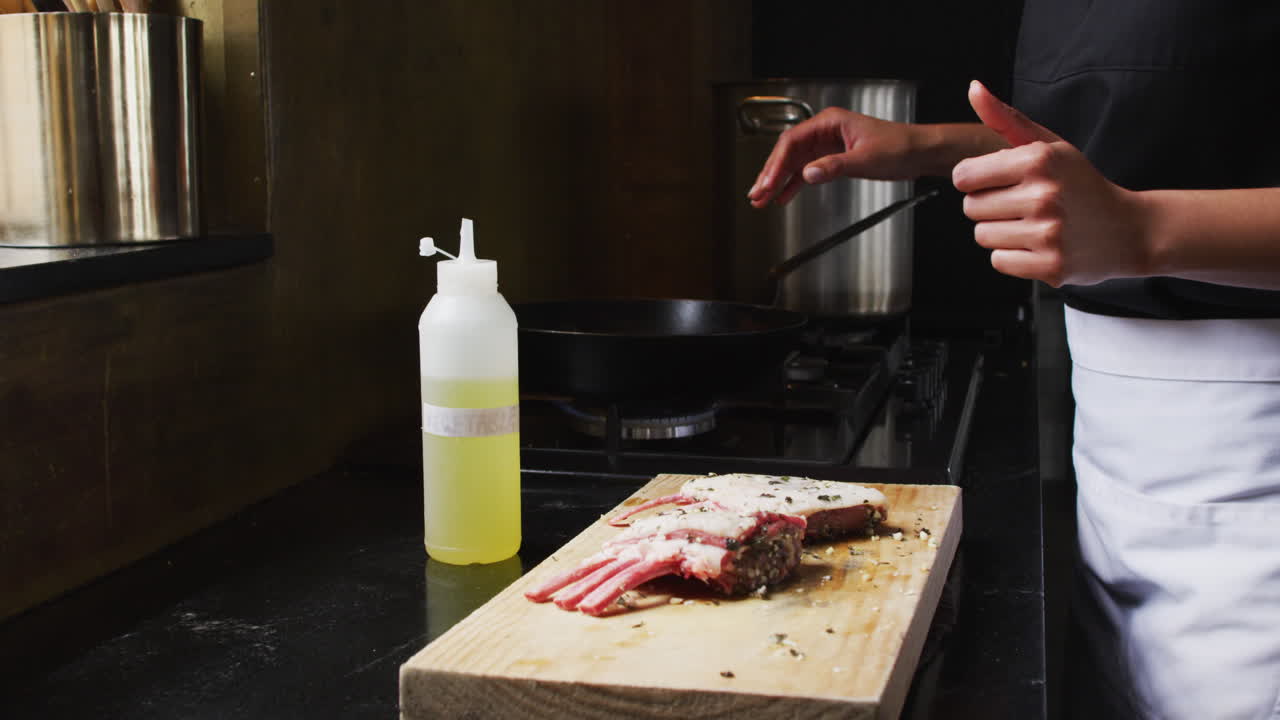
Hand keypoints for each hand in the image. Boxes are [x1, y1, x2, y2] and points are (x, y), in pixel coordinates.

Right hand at [747, 108, 923, 207]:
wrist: (919, 152)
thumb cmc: (900, 146)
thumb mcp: (866, 158)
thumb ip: (834, 167)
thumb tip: (808, 173)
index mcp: (830, 122)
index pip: (792, 141)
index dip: (776, 163)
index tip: (767, 182)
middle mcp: (825, 131)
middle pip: (788, 152)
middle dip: (770, 174)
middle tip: (756, 194)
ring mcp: (827, 145)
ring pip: (794, 163)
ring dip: (778, 181)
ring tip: (762, 199)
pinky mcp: (833, 158)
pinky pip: (807, 171)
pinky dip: (794, 184)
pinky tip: (783, 197)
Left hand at [953, 81, 1150, 286]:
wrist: (1128, 230)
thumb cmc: (1080, 185)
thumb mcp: (1049, 145)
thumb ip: (1006, 118)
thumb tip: (973, 88)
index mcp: (1038, 160)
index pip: (964, 176)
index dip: (976, 180)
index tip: (998, 181)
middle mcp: (1043, 195)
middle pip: (971, 208)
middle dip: (990, 206)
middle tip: (1024, 205)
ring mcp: (1048, 233)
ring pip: (982, 236)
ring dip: (1000, 232)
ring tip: (1033, 225)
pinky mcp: (1050, 265)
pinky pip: (999, 261)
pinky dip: (1013, 256)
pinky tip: (1038, 245)